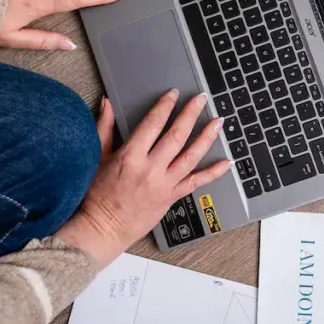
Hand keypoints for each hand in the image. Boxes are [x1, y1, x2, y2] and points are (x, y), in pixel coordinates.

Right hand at [57, 91, 231, 267]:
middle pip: (177, 136)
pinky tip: (226, 163)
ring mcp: (164, 184)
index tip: (174, 95)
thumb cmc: (97, 195)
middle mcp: (150, 169)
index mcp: (131, 156)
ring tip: (218, 122)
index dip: (165, 106)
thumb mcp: (97, 157)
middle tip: (201, 99)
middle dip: (191, 114)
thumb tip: (107, 104)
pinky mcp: (171, 198)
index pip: (153, 124)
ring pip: (191, 156)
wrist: (103, 228)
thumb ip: (104, 128)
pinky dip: (213, 173)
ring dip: (207, 137)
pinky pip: (196, 183)